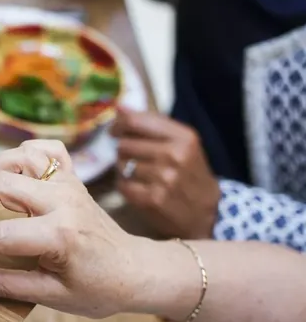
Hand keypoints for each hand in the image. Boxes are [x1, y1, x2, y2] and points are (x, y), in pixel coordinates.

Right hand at [0, 140, 152, 317]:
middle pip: (0, 182)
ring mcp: (69, 184)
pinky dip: (21, 153)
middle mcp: (63, 201)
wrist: (136, 271)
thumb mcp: (53, 297)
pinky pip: (45, 149)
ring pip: (19, 156)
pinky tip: (10, 171)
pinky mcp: (73, 178)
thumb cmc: (98, 289)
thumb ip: (6, 285)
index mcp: (60, 235)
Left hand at [111, 108, 219, 238]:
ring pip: (121, 164)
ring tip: (140, 175)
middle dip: (124, 150)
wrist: (206, 214)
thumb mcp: (183, 144)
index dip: (119, 125)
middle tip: (134, 158)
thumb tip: (119, 107)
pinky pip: (122, 184)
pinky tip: (138, 188)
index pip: (136, 122)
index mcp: (184, 137)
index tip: (115, 131)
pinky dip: (125, 186)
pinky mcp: (151, 199)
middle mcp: (174, 155)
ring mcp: (162, 179)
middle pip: (124, 144)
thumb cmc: (191, 174)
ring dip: (125, 169)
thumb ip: (152, 125)